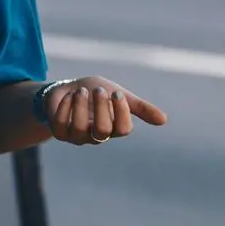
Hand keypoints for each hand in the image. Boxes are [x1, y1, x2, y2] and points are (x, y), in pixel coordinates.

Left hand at [44, 76, 166, 145]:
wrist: (69, 89)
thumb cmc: (96, 93)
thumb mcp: (119, 96)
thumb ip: (139, 107)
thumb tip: (164, 120)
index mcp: (115, 127)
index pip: (124, 129)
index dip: (122, 112)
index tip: (116, 93)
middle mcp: (97, 136)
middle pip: (102, 130)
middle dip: (101, 108)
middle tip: (98, 90)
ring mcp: (77, 136)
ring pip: (79, 128)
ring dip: (80, 106)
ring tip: (82, 91)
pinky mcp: (60, 132)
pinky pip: (60, 124)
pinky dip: (65, 108)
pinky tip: (69, 95)